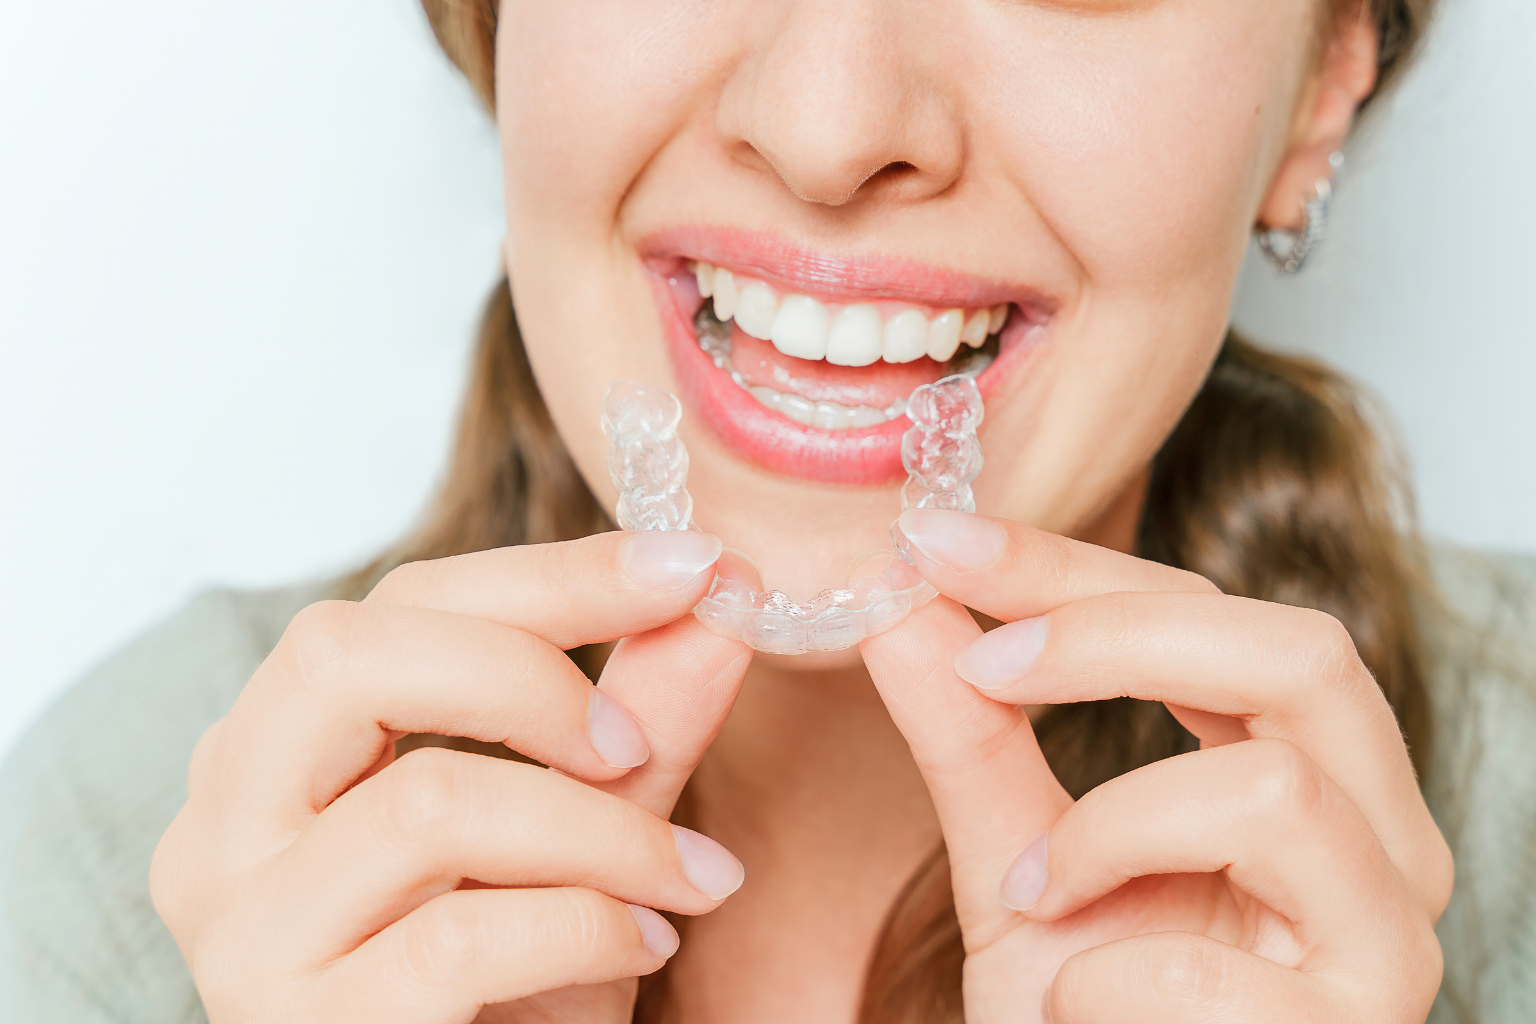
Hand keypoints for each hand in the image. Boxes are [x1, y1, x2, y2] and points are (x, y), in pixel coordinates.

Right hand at [151, 531, 751, 1022]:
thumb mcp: (584, 837)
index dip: (554, 576)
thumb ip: (640, 718)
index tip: (693, 567)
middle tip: (636, 745)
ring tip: (689, 877)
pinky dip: (588, 924)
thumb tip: (723, 598)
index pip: (400, 604)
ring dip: (602, 832)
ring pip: (427, 803)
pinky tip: (647, 943)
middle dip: (530, 675)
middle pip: (346, 655)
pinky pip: (461, 935)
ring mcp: (246, 929)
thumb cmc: (516, 985)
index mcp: (282, 750)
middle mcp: (227, 824)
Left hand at [861, 509, 1451, 1022]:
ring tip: (1038, 893)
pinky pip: (1221, 969)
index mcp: (1308, 769)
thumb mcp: (1012, 859)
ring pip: (1275, 794)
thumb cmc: (1083, 1007)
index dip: (1071, 568)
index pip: (1212, 616)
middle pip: (1300, 654)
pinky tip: (1083, 1003)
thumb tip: (901, 605)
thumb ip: (969, 738)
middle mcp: (1378, 837)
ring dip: (1108, 833)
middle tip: (983, 663)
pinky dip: (1111, 979)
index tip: (942, 542)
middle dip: (1116, 636)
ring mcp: (1386, 939)